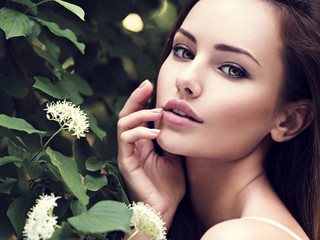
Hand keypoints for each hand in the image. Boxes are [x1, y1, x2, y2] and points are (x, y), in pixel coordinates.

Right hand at [117, 80, 185, 227]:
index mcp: (143, 141)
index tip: (152, 84)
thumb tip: (174, 115)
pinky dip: (140, 132)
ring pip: (123, 124)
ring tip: (158, 112)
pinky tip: (156, 133)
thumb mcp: (174, 153)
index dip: (142, 99)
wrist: (165, 207)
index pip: (137, 115)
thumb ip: (170, 136)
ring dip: (140, 114)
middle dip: (136, 97)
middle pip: (126, 114)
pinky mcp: (126, 162)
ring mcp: (127, 153)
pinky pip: (126, 140)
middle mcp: (132, 144)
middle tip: (148, 84)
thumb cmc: (170, 183)